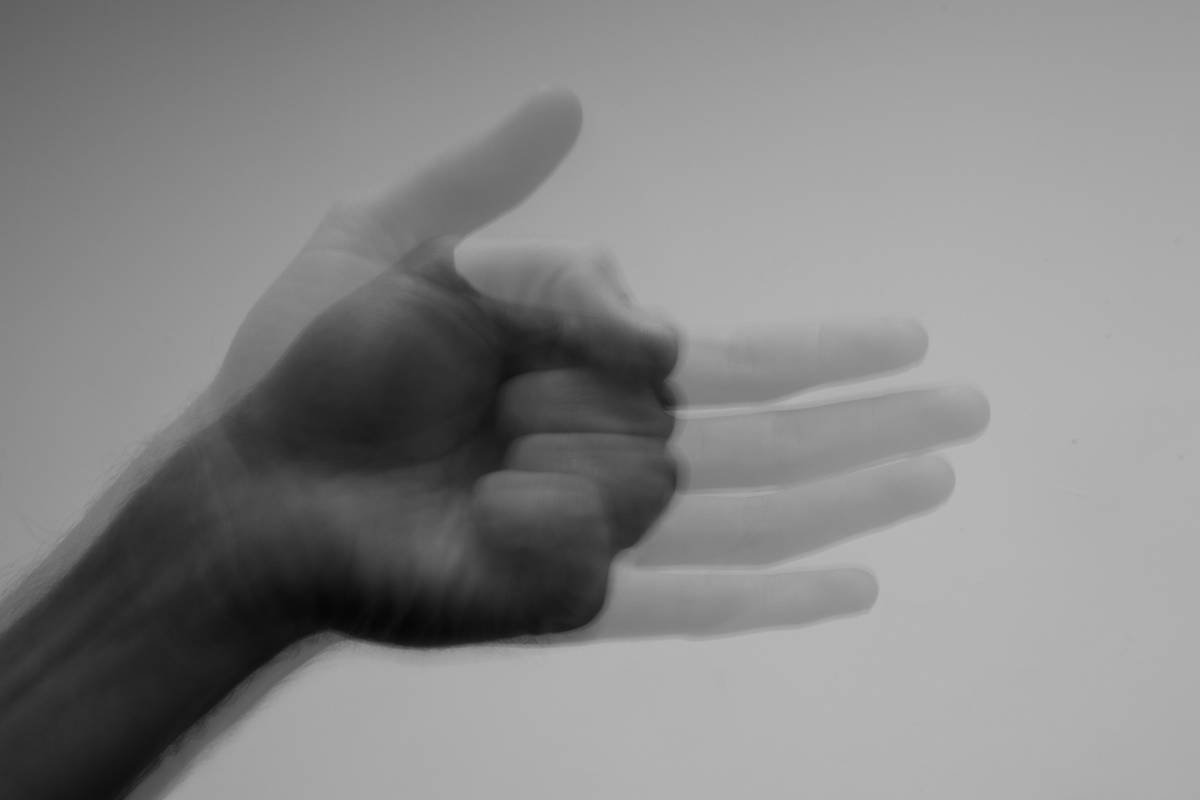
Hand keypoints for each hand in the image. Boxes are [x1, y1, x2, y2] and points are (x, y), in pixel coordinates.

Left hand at [194, 88, 987, 648]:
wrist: (253, 479)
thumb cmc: (313, 366)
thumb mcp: (400, 246)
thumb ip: (492, 192)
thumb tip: (570, 106)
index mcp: (582, 362)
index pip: (732, 355)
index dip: (824, 348)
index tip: (904, 334)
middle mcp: (607, 443)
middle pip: (769, 439)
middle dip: (873, 425)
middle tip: (970, 410)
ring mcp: (595, 527)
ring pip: (745, 510)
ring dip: (849, 496)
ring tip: (937, 480)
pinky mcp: (566, 599)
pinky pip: (686, 601)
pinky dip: (773, 599)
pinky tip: (854, 587)